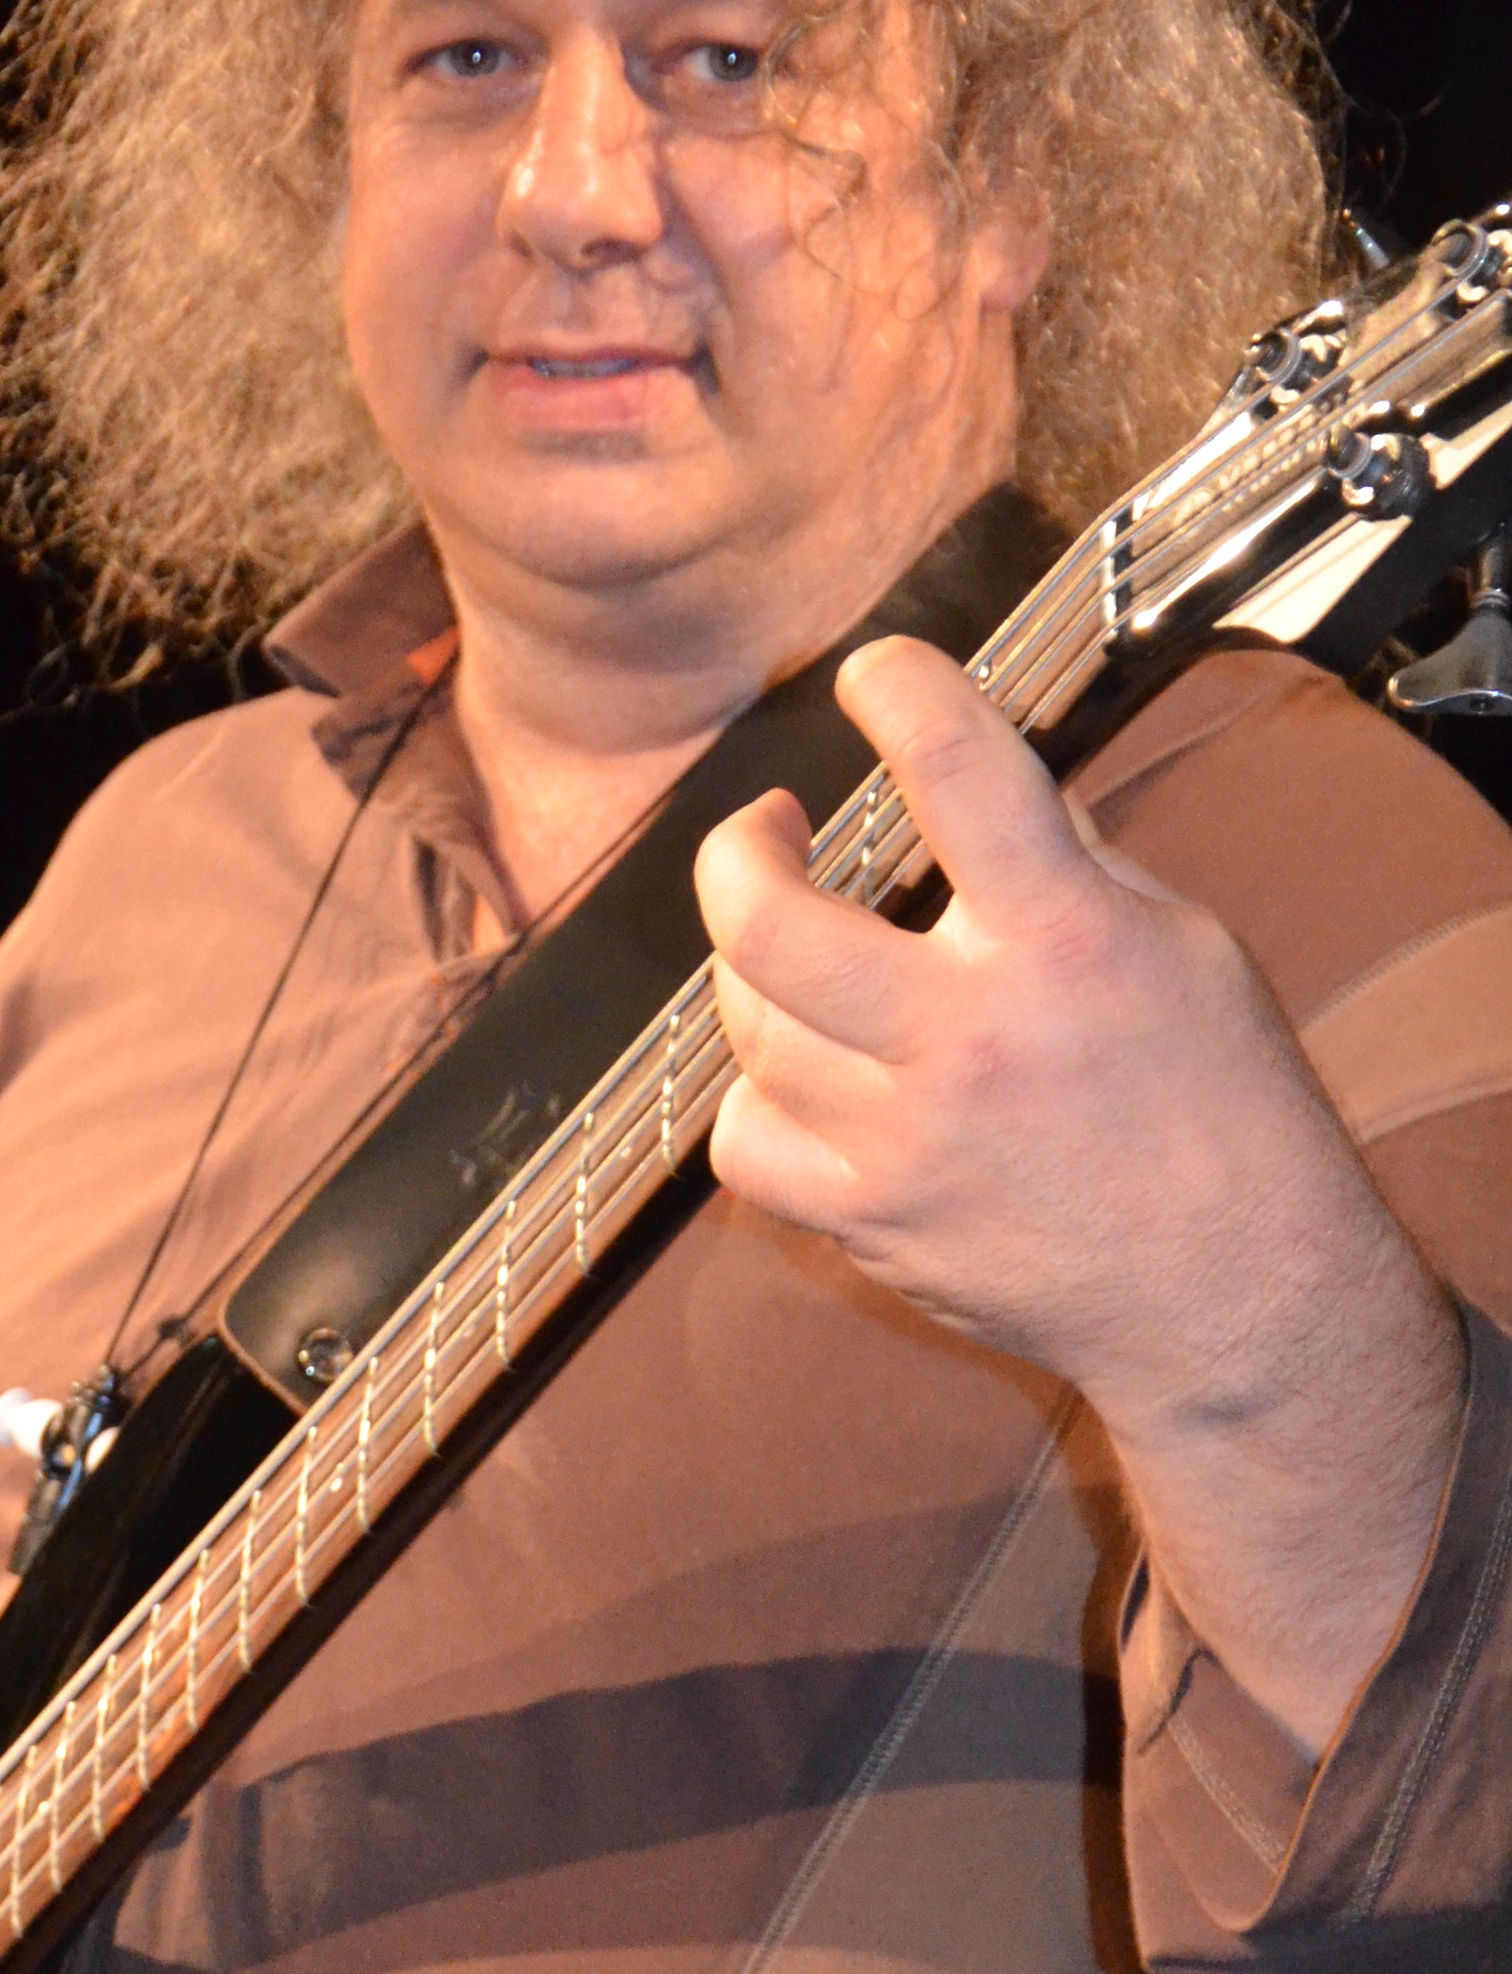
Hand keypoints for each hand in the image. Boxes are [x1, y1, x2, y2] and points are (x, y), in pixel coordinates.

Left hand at [696, 635, 1461, 1746]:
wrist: (1237, 1302)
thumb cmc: (1219, 1107)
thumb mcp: (1181, 945)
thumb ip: (1064, 859)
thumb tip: (966, 769)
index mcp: (1067, 943)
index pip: (962, 773)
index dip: (901, 691)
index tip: (872, 671)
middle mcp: (972, 1038)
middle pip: (769, 924)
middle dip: (735, 854)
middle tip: (761, 828)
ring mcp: (909, 1141)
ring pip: (749, 1027)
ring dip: (753, 969)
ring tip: (791, 945)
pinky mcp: (873, 1222)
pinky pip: (747, 1142)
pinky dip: (757, 1098)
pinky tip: (796, 1073)